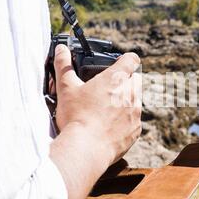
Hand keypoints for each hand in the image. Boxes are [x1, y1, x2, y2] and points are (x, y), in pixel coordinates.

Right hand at [53, 44, 141, 166]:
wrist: (86, 148)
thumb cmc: (76, 117)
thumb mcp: (66, 88)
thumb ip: (63, 65)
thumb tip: (61, 50)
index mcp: (115, 79)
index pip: (131, 60)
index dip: (126, 59)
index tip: (120, 63)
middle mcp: (130, 93)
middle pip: (136, 79)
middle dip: (126, 81)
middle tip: (109, 89)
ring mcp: (136, 112)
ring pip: (137, 100)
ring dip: (126, 101)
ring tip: (108, 110)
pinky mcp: (136, 129)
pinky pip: (135, 120)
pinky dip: (126, 120)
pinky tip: (111, 126)